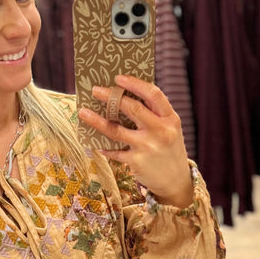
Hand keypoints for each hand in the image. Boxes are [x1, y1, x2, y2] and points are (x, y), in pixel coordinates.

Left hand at [78, 74, 192, 205]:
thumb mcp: (170, 128)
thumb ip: (154, 113)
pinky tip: (95, 143)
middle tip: (96, 90)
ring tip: (83, 112)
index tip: (118, 78)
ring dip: (96, 120)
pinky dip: (103, 146)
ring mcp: (147, 147)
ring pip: (115, 130)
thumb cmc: (169, 148)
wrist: (176, 180)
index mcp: (170, 118)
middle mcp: (160, 131)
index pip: (153, 94)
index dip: (135, 83)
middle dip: (111, 97)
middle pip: (132, 108)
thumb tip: (125, 95)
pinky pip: (114, 150)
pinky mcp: (136, 162)